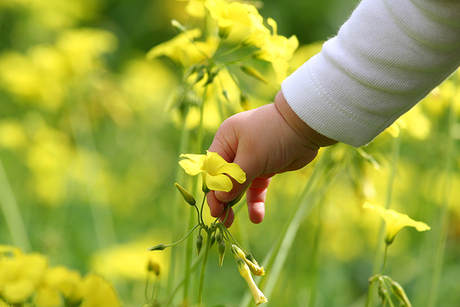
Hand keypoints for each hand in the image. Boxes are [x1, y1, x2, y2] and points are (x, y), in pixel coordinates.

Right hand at [207, 90, 336, 226]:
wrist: (307, 126)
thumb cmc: (274, 135)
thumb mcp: (252, 157)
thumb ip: (234, 179)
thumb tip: (219, 198)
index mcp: (226, 139)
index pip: (212, 168)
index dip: (211, 189)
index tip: (215, 209)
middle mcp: (235, 148)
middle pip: (223, 178)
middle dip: (222, 199)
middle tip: (221, 220)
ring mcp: (251, 159)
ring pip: (239, 185)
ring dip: (235, 203)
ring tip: (230, 223)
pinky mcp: (266, 168)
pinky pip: (256, 188)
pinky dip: (255, 201)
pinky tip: (257, 217)